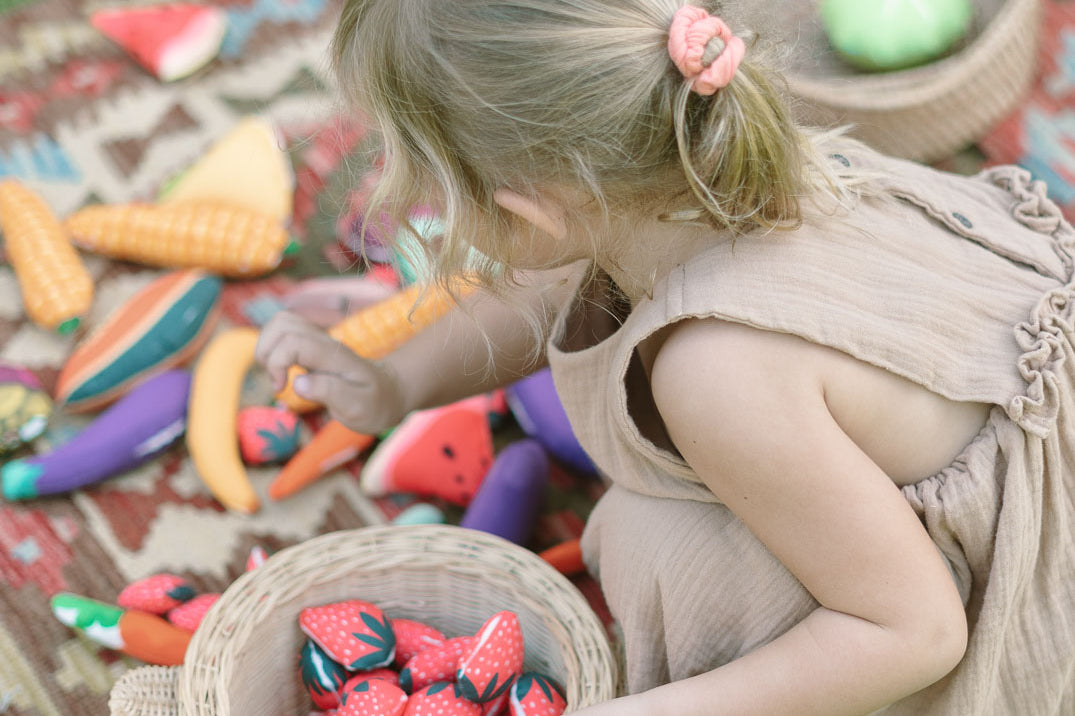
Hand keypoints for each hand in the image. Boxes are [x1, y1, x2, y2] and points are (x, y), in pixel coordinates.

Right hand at [254, 310, 406, 434]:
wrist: (389, 394)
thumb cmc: (374, 404)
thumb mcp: (358, 407)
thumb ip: (330, 393)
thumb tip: (298, 383)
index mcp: (335, 356)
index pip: (294, 341)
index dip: (277, 362)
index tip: (281, 388)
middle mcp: (325, 343)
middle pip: (282, 322)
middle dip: (266, 352)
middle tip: (278, 381)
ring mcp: (318, 342)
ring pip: (281, 322)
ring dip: (266, 348)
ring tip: (277, 376)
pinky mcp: (312, 347)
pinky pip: (285, 333)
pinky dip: (273, 350)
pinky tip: (283, 373)